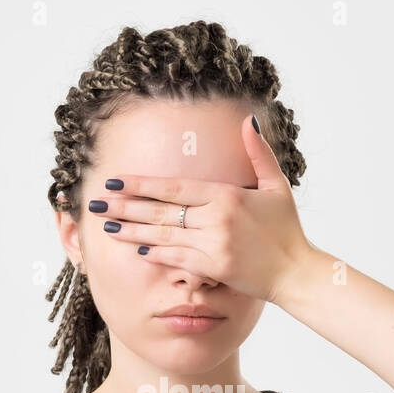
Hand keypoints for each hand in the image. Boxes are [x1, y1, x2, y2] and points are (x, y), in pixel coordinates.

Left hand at [88, 114, 315, 303]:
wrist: (296, 272)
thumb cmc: (286, 230)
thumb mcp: (276, 186)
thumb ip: (258, 153)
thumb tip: (248, 120)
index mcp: (227, 195)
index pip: (174, 187)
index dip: (141, 184)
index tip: (115, 181)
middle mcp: (216, 219)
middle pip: (161, 211)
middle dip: (125, 206)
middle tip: (97, 202)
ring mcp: (213, 246)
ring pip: (163, 236)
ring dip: (132, 231)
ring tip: (107, 226)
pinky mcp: (213, 269)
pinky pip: (177, 259)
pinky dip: (156, 253)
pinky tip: (137, 247)